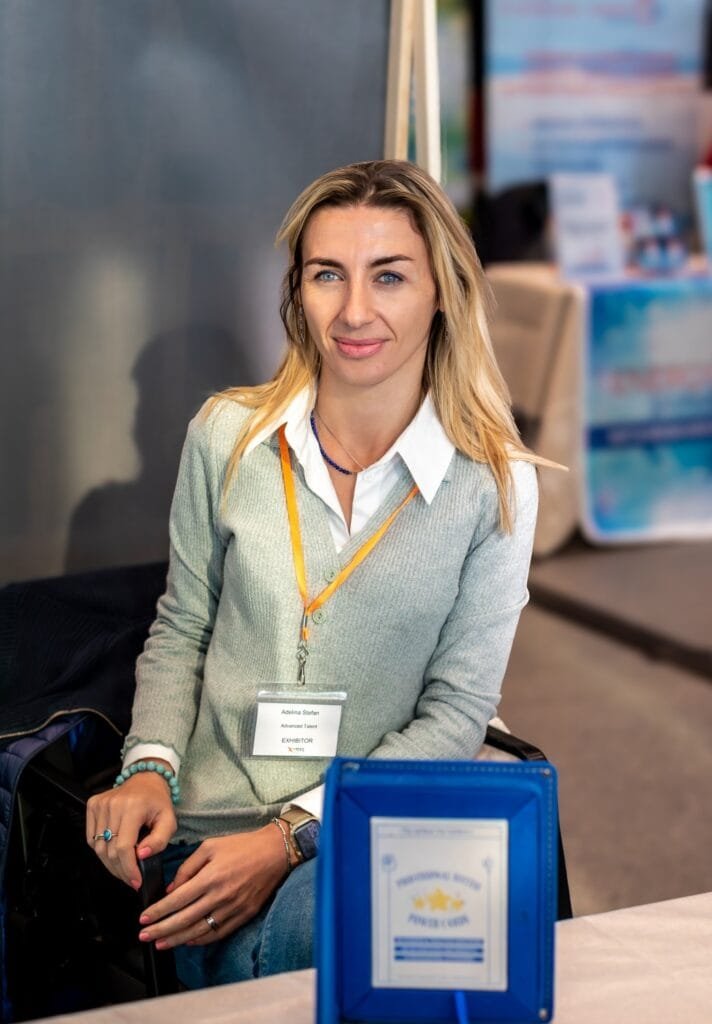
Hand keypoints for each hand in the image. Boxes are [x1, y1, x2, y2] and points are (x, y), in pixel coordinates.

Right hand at [86, 767, 176, 889]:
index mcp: (134, 806)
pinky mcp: (92, 805)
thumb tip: (141, 855)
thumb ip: (159, 840)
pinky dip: (102, 851)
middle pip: (110, 850)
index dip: (129, 868)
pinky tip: (114, 853)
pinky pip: (91, 839)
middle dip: (121, 870)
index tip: (136, 881)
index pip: (124, 846)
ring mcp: (100, 804)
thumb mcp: (169, 821)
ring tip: (124, 869)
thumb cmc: (158, 802)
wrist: (146, 779)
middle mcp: (113, 804)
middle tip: (131, 879)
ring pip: (98, 848)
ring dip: (110, 864)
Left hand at [137, 823, 291, 949]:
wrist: (274, 852)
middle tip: (144, 936)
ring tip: (161, 944)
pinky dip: (201, 940)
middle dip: (161, 930)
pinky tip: (188, 941)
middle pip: (184, 920)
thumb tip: (171, 890)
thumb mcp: (210, 846)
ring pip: (199, 931)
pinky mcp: (243, 915)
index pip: (177, 900)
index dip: (158, 912)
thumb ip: (188, 868)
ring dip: (177, 940)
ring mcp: (232, 908)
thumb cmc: (242, 846)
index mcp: (210, 877)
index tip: (144, 919)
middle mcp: (220, 896)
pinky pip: (218, 933)